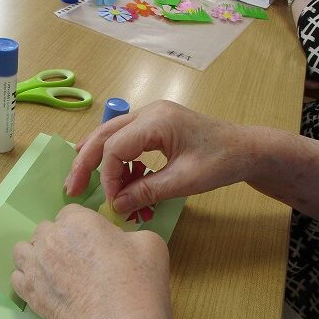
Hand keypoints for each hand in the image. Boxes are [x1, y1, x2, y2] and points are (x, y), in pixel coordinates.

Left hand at [12, 204, 169, 318]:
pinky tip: (44, 287)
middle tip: (77, 260)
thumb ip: (128, 235)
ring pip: (23, 250)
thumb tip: (120, 242)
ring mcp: (35, 264)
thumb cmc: (136, 280)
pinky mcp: (29, 292)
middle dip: (58, 240)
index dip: (81, 227)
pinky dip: (28, 279)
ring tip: (54, 271)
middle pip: (45, 230)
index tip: (91, 242)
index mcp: (77, 220)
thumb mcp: (148, 243)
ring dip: (36, 256)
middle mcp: (50, 237)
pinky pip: (17, 277)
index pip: (70, 213)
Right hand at [66, 100, 257, 215]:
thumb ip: (147, 191)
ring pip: (109, 134)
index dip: (108, 177)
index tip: (114, 202)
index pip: (115, 148)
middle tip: (71, 188)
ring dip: (94, 158)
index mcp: (157, 121)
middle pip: (103, 135)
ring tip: (81, 180)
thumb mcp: (185, 181)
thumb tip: (116, 205)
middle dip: (85, 163)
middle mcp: (148, 112)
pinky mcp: (153, 125)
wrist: (247, 148)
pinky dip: (114, 158)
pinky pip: (124, 138)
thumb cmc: (222, 162)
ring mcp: (150, 116)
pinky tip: (111, 174)